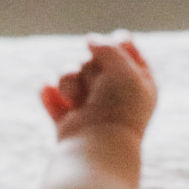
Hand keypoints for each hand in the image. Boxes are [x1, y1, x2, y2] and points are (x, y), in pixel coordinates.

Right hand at [40, 32, 157, 141]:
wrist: (99, 147)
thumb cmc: (118, 108)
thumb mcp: (123, 68)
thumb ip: (108, 47)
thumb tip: (89, 40)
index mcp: (139, 83)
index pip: (125, 46)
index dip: (119, 43)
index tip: (118, 45)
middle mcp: (115, 93)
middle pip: (92, 58)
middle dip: (90, 69)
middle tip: (99, 88)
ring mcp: (90, 106)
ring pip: (69, 72)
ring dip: (69, 81)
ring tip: (76, 101)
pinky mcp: (67, 118)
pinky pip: (50, 92)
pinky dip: (49, 94)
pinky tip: (61, 104)